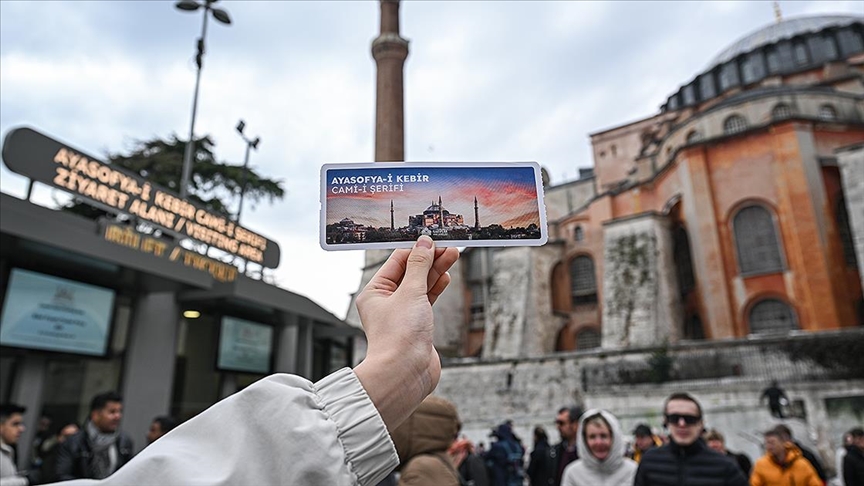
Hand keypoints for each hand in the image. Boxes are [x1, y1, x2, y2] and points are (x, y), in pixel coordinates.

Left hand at [354, 236, 458, 431]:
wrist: (406, 373)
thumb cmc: (399, 336)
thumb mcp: (411, 292)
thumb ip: (420, 266)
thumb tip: (424, 244)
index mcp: (375, 292)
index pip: (396, 262)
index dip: (416, 249)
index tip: (434, 239)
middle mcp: (386, 302)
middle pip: (410, 272)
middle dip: (429, 259)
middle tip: (449, 247)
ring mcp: (402, 314)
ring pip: (420, 285)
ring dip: (435, 271)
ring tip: (453, 256)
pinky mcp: (416, 325)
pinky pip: (426, 300)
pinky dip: (436, 288)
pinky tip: (445, 277)